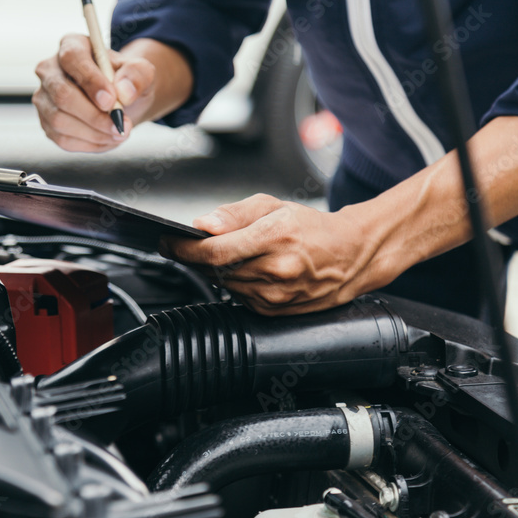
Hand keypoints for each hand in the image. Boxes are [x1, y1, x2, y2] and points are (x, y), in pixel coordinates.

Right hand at [33, 34, 155, 151]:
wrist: (120, 100)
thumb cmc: (126, 80)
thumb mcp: (141, 72)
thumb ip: (137, 75)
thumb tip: (124, 92)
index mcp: (72, 46)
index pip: (72, 59)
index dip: (91, 81)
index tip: (112, 101)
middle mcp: (50, 70)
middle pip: (62, 94)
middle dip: (94, 115)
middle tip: (121, 126)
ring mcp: (44, 97)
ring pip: (60, 120)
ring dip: (95, 133)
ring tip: (120, 132)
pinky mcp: (46, 122)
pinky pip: (62, 139)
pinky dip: (89, 143)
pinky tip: (107, 138)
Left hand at [160, 194, 387, 315]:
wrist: (351, 256)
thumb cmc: (310, 227)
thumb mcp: (273, 206)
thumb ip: (234, 214)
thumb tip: (202, 224)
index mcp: (276, 237)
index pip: (216, 250)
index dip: (184, 248)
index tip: (167, 241)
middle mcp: (276, 270)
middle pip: (214, 269)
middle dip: (192, 257)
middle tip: (178, 245)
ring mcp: (276, 295)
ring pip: (222, 284)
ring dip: (210, 271)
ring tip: (211, 255)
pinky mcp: (274, 311)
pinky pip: (237, 297)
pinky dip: (231, 283)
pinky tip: (239, 270)